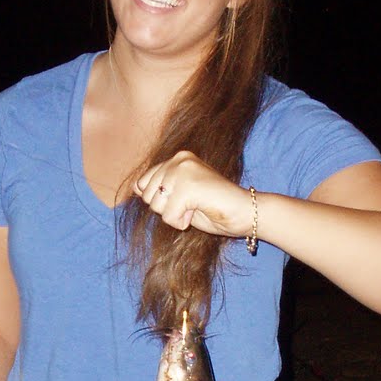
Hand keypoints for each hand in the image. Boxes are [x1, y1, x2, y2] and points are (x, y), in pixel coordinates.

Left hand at [133, 151, 255, 238]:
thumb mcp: (181, 195)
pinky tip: (199, 212)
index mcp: (178, 158)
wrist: (245, 212)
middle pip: (147, 196)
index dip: (160, 200)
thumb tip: (135, 187)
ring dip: (175, 215)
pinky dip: (182, 222)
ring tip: (197, 207)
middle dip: (166, 209)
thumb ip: (161, 188)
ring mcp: (183, 171)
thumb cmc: (215, 207)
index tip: (186, 199)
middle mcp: (179, 160)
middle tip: (193, 204)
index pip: (142, 183)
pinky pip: (168, 216)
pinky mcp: (188, 187)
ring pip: (156, 206)